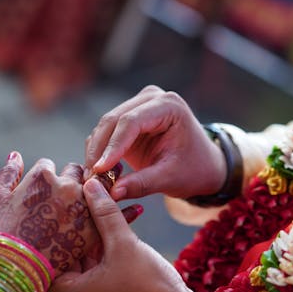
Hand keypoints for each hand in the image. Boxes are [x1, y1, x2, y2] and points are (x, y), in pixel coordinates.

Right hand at [0, 151, 133, 276]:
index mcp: (43, 177)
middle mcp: (66, 187)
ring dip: (103, 188)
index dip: (47, 177)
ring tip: (110, 190)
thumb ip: (8, 174)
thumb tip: (16, 155)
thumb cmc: (1, 235)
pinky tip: (137, 208)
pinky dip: (127, 211)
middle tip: (73, 191)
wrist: (13, 269)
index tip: (46, 187)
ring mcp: (81, 208)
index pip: (50, 166)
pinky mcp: (93, 229)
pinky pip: (116, 215)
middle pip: (76, 173)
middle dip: (74, 179)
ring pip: (99, 189)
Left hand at [47, 178, 218, 291]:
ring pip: (87, 266)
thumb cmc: (150, 289)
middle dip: (80, 230)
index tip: (64, 206)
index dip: (58, 227)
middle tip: (85, 203)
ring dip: (97, 242)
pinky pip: (100, 276)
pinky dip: (107, 256)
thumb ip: (106, 214)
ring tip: (104, 213)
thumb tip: (91, 186)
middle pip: (70, 259)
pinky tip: (119, 232)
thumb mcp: (125, 246)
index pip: (50, 254)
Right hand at [85, 85, 226, 200]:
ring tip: (93, 179)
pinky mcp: (128, 118)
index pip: (131, 122)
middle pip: (113, 120)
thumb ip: (142, 184)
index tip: (99, 170)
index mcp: (169, 106)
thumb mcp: (171, 178)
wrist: (203, 165)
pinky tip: (99, 173)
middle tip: (89, 178)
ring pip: (105, 126)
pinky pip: (106, 133)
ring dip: (96, 152)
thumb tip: (112, 193)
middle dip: (99, 150)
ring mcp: (138, 105)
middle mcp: (151, 99)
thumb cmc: (194, 169)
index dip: (112, 146)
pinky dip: (99, 152)